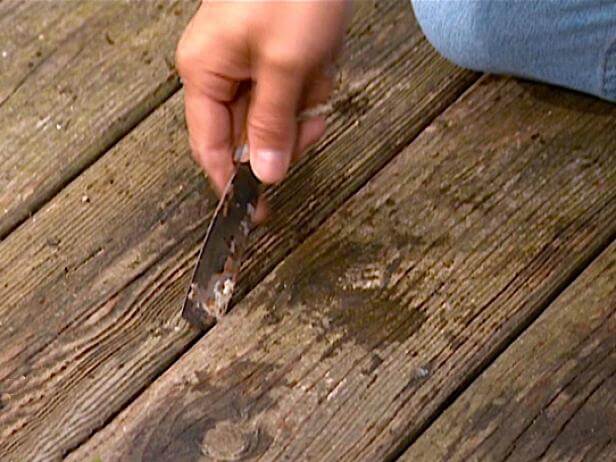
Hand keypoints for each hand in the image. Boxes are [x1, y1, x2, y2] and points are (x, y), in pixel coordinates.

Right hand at [176, 0, 351, 220]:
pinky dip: (314, 85)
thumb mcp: (284, 65)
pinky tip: (322, 59)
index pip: (210, 147)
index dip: (233, 183)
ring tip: (317, 69)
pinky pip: (295, 92)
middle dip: (287, 131)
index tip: (254, 214)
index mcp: (204, 72)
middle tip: (308, 116)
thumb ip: (271, 125)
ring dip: (305, 106)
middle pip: (251, 133)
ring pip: (278, 115)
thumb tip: (265, 175)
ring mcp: (250, 62)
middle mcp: (220, 70)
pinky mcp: (276, 54)